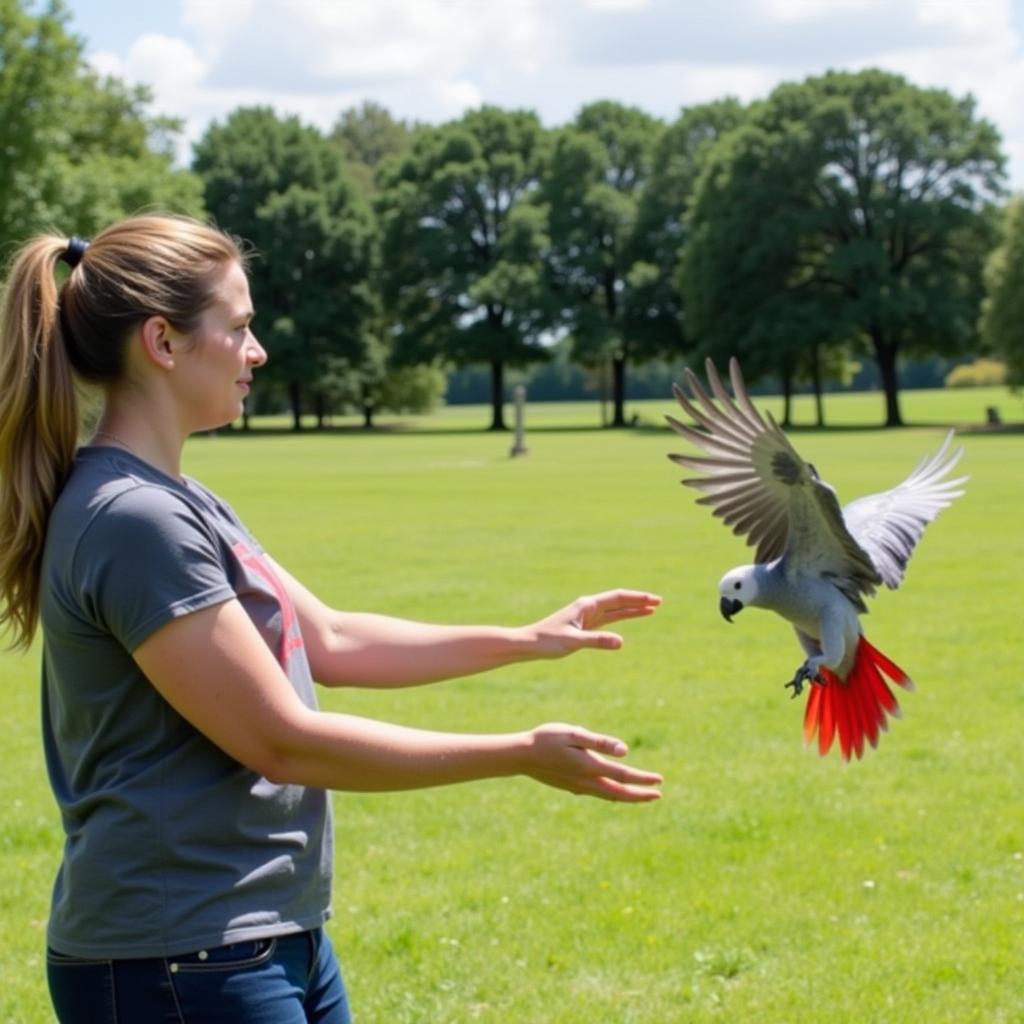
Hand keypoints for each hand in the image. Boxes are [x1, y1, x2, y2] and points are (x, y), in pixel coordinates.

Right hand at [519, 723, 662, 801]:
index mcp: (590, 767)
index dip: (643, 779)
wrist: (520, 756)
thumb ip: (600, 742)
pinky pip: (598, 794)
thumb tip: (625, 751)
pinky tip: (612, 792)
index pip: (623, 777)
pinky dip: (612, 795)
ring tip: (641, 796)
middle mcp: (586, 782)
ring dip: (627, 797)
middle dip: (640, 795)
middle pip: (619, 793)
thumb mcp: (574, 734)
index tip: (659, 781)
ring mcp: (578, 787)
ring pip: (609, 796)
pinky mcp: (571, 787)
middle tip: (658, 796)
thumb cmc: (547, 739)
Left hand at [527, 589, 661, 657]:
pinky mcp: (585, 626)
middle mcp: (588, 607)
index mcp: (587, 605)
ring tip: (652, 609)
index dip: (637, 599)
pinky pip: (609, 619)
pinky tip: (630, 617)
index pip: (617, 598)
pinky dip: (622, 617)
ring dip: (633, 609)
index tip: (654, 600)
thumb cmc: (547, 641)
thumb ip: (597, 641)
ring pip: (615, 610)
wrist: (528, 644)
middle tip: (659, 601)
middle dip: (639, 601)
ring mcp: (587, 616)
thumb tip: (620, 642)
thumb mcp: (573, 642)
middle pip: (619, 601)